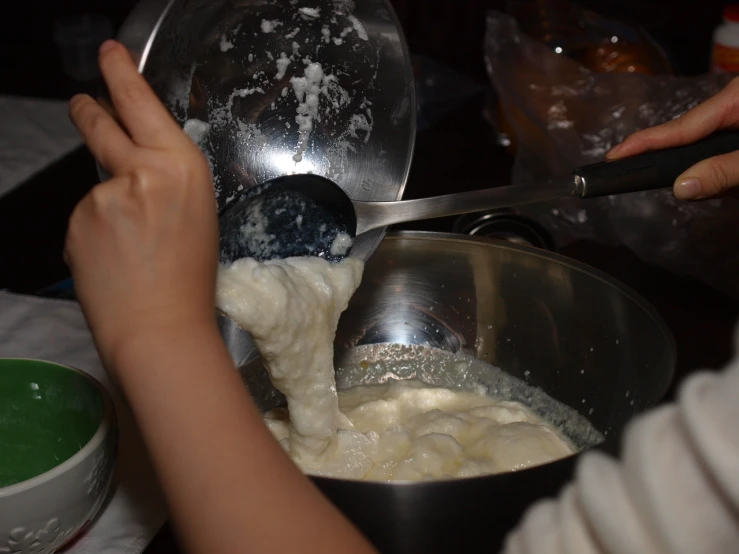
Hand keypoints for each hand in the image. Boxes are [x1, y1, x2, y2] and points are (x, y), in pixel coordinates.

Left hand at [66, 40, 217, 369]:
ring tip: (131, 251)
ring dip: (107, 207)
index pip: (143, 105)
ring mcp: (100, 196)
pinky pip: (85, 220)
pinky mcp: (75, 223)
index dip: (121, 73)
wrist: (160, 328)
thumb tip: (131, 166)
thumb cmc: (192, 278)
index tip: (109, 53)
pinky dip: (95, 235)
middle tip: (81, 102)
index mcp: (181, 166)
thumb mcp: (196, 213)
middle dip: (88, 110)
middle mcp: (139, 171)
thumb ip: (163, 180)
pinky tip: (114, 261)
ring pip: (96, 187)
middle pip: (99, 124)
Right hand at [607, 77, 738, 200]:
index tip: (613, 156)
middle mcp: (732, 102)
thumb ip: (724, 171)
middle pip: (693, 139)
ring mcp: (737, 114)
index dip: (644, 142)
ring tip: (733, 182)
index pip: (680, 125)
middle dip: (696, 167)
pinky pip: (724, 153)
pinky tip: (735, 176)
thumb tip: (680, 188)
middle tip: (700, 187)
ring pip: (709, 150)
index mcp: (735, 97)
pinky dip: (730, 171)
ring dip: (721, 173)